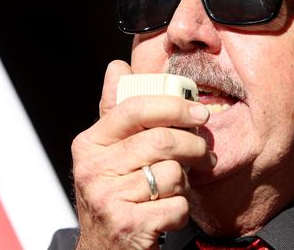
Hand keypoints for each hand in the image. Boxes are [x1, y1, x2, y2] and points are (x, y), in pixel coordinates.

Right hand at [71, 60, 214, 248]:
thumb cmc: (112, 194)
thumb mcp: (105, 153)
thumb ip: (115, 112)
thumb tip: (117, 66)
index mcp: (88, 144)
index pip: (134, 109)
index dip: (173, 106)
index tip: (198, 112)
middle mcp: (92, 169)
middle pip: (161, 140)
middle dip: (193, 145)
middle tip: (205, 152)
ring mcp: (107, 199)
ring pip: (172, 174)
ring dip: (184, 183)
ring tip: (176, 188)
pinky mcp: (127, 225)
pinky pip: (175, 206)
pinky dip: (181, 211)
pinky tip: (168, 213)